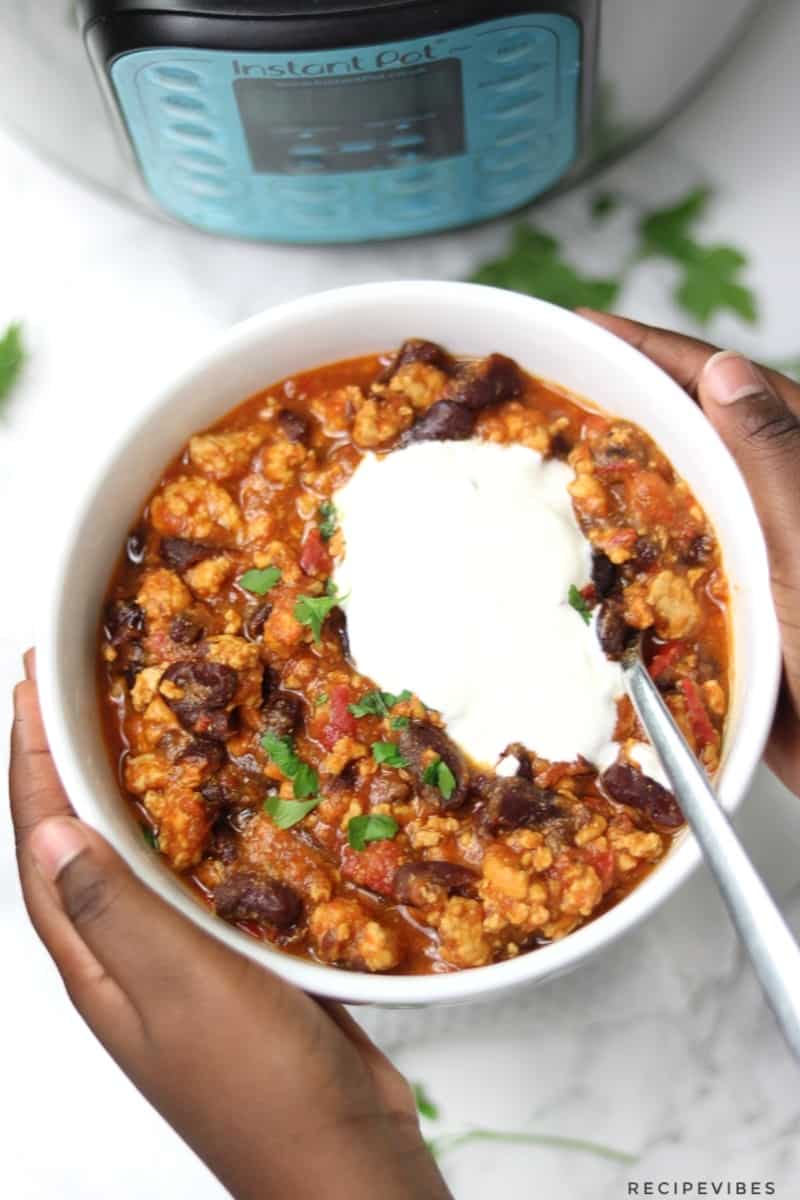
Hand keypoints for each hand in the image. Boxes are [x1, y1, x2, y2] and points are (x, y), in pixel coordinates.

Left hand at [10, 652, 450, 1199]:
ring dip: (134, 788)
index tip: (30, 686)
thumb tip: (49, 832)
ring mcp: (182, 961)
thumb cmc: (257, 1088)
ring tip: (145, 721)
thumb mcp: (179, 990)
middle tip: (80, 687)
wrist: (340, 1160)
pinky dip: (200, 829)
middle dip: (72, 763)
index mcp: (98, 964)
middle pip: (82, 843)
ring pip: (143, 855)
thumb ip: (115, 910)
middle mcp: (128, 958)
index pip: (42, 846)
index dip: (32, 763)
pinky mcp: (236, 962)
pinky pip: (201, 879)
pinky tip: (226, 802)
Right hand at [582, 310, 799, 796]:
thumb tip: (724, 369)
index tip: (585, 327)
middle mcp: (770, 501)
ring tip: (546, 456)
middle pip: (687, 434)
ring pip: (669, 500)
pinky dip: (621, 557)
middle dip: (620, 406)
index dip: (652, 351)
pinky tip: (580, 551)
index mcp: (799, 465)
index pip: (721, 386)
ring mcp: (747, 554)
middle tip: (546, 387)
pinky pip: (663, 569)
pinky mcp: (729, 609)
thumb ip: (773, 458)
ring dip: (612, 480)